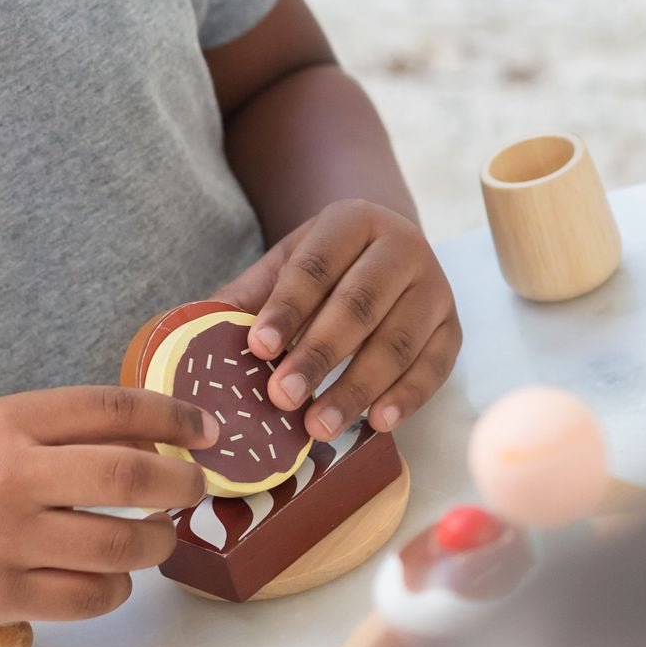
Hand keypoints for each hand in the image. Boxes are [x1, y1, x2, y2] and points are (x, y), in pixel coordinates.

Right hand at [0, 386, 217, 631]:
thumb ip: (62, 429)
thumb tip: (151, 437)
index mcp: (11, 421)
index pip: (113, 408)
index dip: (174, 416)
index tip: (206, 430)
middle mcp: (14, 476)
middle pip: (130, 477)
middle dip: (182, 484)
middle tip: (195, 487)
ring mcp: (9, 541)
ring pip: (120, 545)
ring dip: (160, 542)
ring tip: (162, 536)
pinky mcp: (2, 596)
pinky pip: (89, 597)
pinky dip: (118, 589)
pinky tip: (118, 577)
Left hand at [214, 199, 461, 440]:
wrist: (386, 249)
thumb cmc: (327, 264)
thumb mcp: (286, 264)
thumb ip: (249, 294)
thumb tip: (192, 329)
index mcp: (353, 220)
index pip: (317, 266)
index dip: (287, 308)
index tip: (256, 349)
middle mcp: (402, 246)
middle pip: (359, 305)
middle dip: (318, 355)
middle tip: (281, 397)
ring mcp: (435, 287)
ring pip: (397, 341)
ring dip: (357, 388)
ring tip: (318, 426)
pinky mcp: (453, 327)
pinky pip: (434, 366)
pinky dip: (407, 397)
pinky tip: (376, 423)